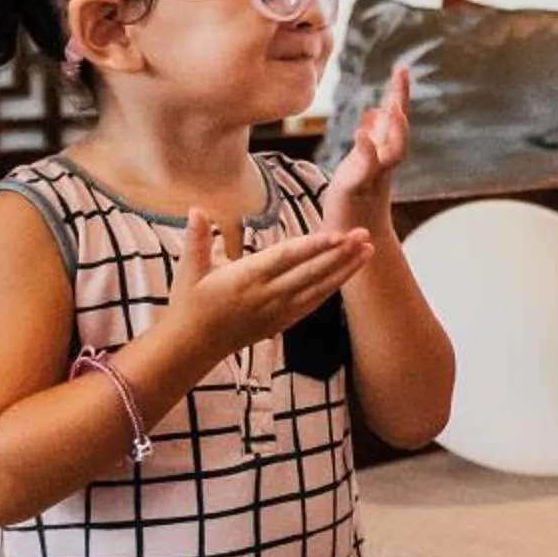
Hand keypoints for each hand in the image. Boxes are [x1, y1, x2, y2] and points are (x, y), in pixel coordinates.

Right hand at [167, 207, 373, 359]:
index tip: (336, 234)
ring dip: (345, 269)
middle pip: (310, 272)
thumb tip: (195, 209)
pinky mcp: (282, 321)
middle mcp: (267, 295)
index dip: (313, 246)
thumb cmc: (189, 304)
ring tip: (368, 251)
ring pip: (318, 288)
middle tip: (365, 233)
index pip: (286, 259)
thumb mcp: (188, 270)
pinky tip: (350, 274)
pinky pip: (313, 302)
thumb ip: (196, 239)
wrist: (192, 347)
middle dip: (340, 253)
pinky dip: (333, 287)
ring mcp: (277, 311)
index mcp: (245, 279)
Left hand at [322, 65, 411, 233]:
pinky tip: (363, 134)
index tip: (401, 68)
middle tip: (402, 73)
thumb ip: (371, 139)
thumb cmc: (355, 201)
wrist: (352, 237)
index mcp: (382, 152)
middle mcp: (383, 162)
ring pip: (393, 152)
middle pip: (399, 128)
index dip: (398, 93)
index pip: (393, 117)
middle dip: (400, 100)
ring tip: (395, 108)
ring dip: (397, 130)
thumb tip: (374, 112)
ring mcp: (373, 176)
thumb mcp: (360, 164)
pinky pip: (365, 170)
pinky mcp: (357, 189)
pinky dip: (367, 151)